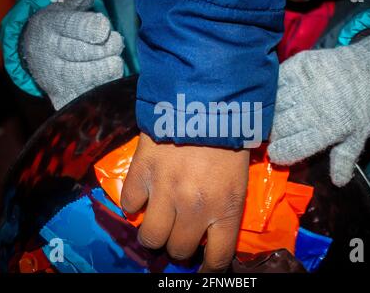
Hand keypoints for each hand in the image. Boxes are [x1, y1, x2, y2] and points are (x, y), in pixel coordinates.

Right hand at [22, 0, 123, 109]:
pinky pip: (93, 93)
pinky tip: (107, 77)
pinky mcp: (65, 96)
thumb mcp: (60, 11)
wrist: (33, 59)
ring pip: (94, 74)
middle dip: (111, 47)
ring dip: (111, 66)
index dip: (96, 27)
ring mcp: (58, 78)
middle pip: (90, 52)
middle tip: (114, 43)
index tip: (105, 28)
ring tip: (112, 59)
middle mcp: (51, 53)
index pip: (77, 27)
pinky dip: (106, 85)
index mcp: (50, 28)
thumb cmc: (57, 32)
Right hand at [121, 133, 249, 271]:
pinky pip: (129, 204)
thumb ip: (226, 209)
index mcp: (226, 209)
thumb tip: (211, 231)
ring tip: (159, 221)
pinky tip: (143, 195)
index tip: (205, 266)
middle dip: (180, 245)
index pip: (217, 258)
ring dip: (155, 233)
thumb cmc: (229, 140)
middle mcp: (194, 208)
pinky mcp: (142, 173)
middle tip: (181, 233)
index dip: (209, 268)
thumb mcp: (239, 179)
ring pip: (151, 237)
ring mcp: (165, 191)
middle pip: (179, 249)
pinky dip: (134, 203)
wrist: (207, 101)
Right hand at [269, 35, 369, 185]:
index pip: (287, 149)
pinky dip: (274, 89)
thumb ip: (344, 159)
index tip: (277, 153)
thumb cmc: (366, 107)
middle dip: (273, 134)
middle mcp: (312, 107)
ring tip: (275, 114)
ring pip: (272, 104)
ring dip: (271, 111)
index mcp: (328, 129)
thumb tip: (337, 183)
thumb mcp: (359, 137)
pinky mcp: (300, 64)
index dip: (278, 154)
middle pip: (276, 128)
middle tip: (276, 133)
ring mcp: (304, 83)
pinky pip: (275, 81)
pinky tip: (279, 94)